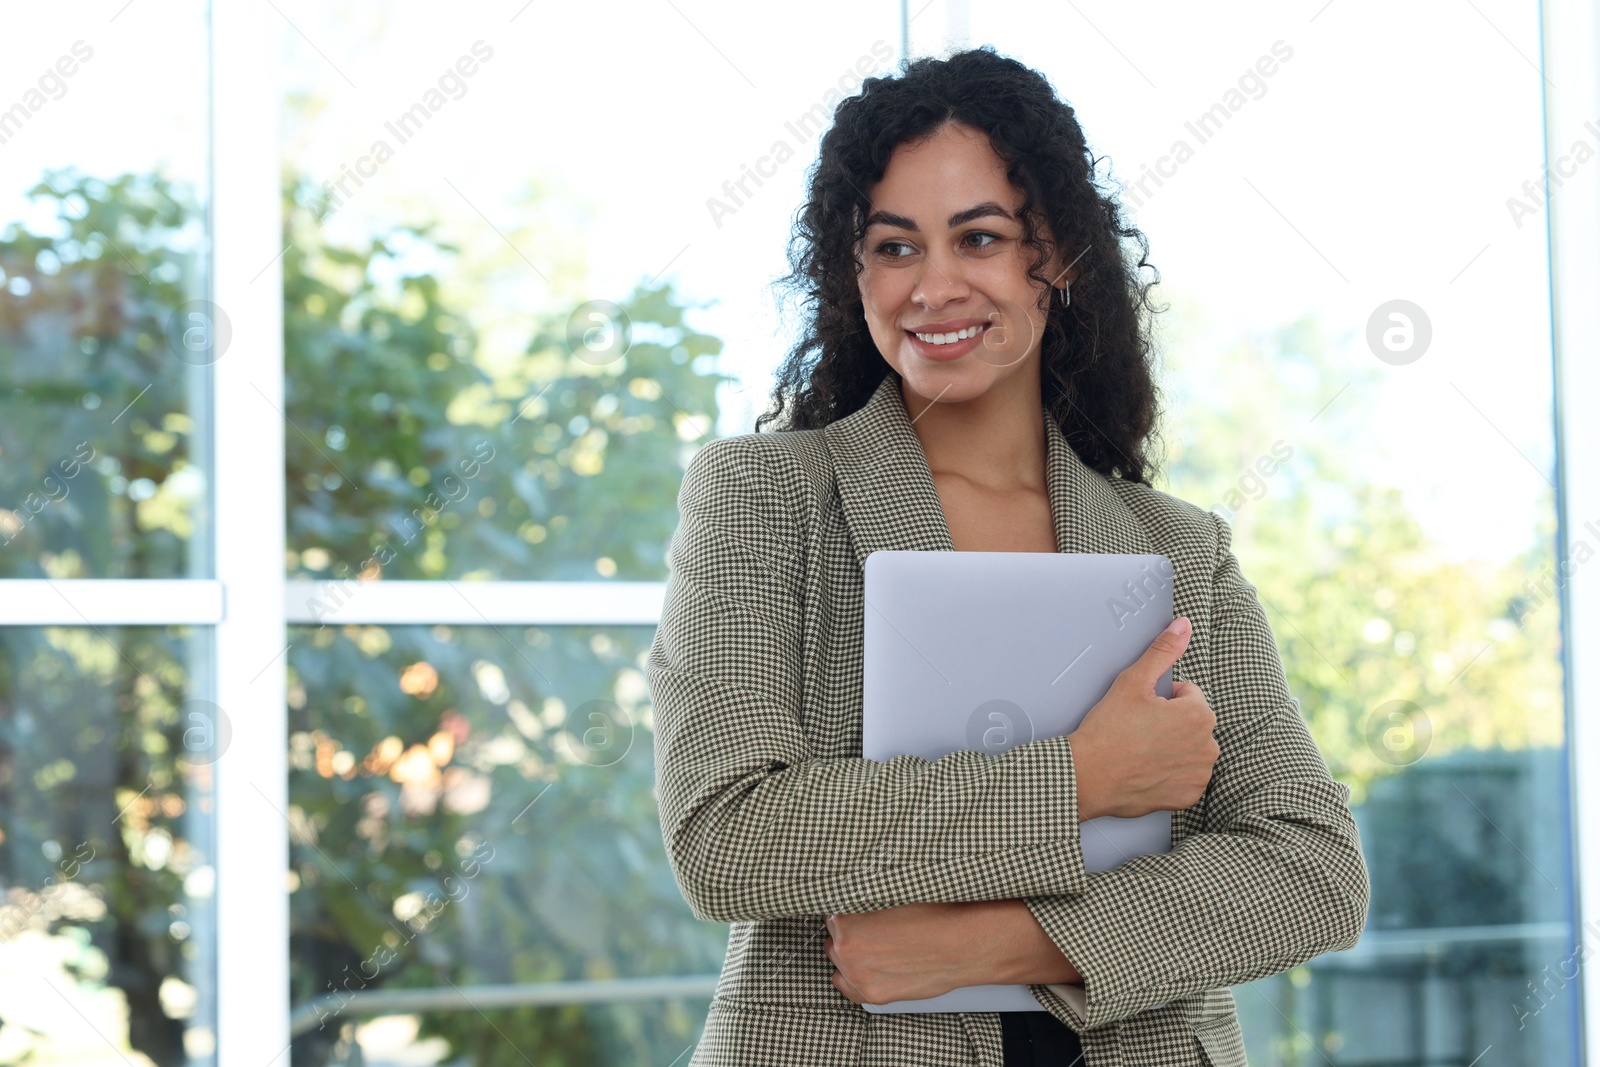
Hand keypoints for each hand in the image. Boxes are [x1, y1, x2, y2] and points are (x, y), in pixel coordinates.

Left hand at [824, 901, 1079, 1004]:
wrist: (967, 944)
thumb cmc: (938, 911)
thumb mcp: (897, 885)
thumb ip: (867, 887)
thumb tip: (854, 882)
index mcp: (847, 912)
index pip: (831, 905)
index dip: (846, 904)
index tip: (857, 904)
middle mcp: (845, 944)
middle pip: (832, 933)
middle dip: (849, 928)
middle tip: (873, 923)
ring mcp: (856, 972)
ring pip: (837, 958)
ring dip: (850, 951)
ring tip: (877, 944)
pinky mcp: (870, 993)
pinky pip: (844, 985)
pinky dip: (853, 976)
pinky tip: (870, 965)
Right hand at [1066, 616, 1217, 820]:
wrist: (1088, 776)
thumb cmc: (1108, 730)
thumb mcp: (1134, 681)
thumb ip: (1163, 651)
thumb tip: (1182, 625)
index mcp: (1200, 715)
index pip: (1188, 695)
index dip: (1162, 700)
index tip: (1141, 712)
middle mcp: (1208, 747)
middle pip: (1192, 723)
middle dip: (1171, 724)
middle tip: (1138, 731)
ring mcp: (1199, 775)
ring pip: (1189, 749)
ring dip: (1172, 748)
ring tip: (1141, 751)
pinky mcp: (1188, 797)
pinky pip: (1186, 777)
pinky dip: (1170, 774)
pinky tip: (1147, 770)